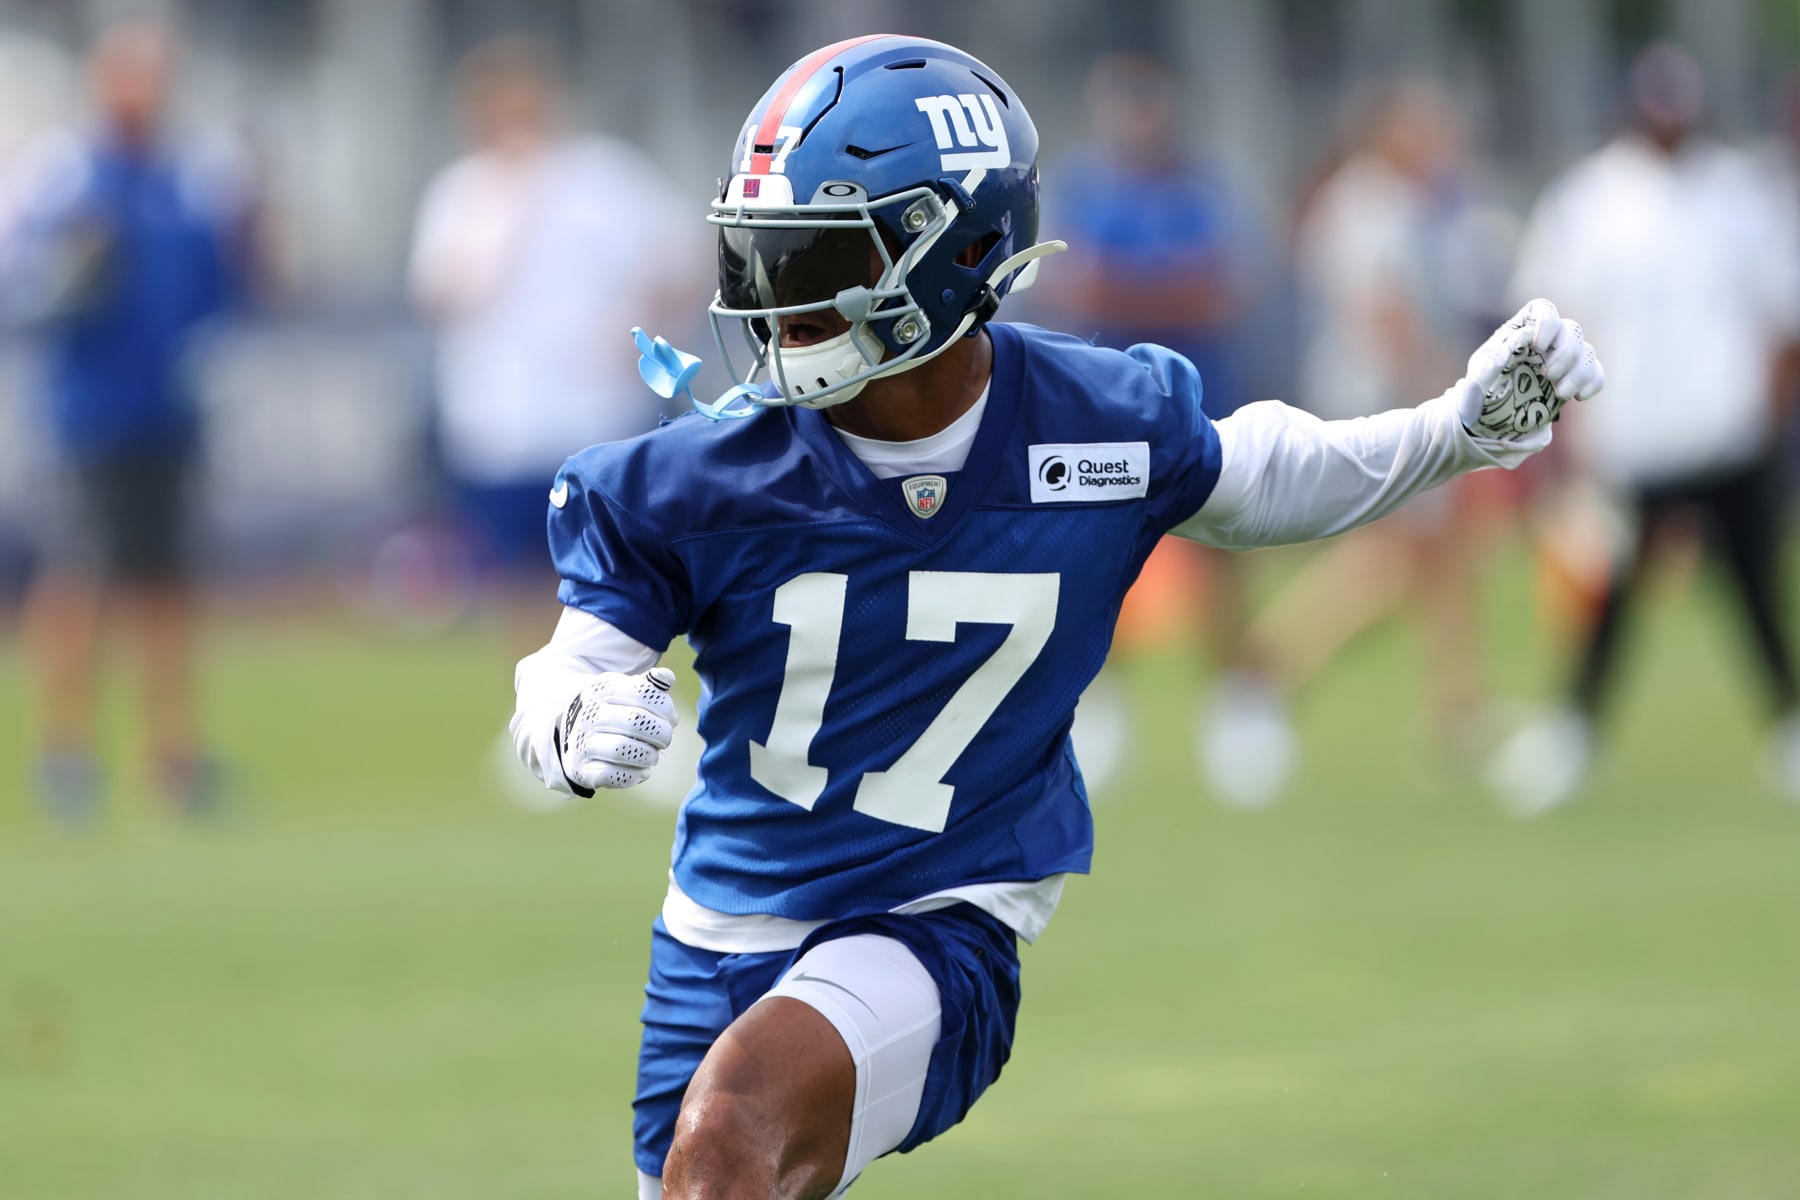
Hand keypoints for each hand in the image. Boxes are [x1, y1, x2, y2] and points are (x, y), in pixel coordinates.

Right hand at [555, 667, 677, 794]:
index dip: (666, 708)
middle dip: (661, 733)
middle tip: (665, 739)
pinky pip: (614, 775)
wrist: (572, 733)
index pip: (644, 693)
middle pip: (637, 721)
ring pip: (624, 749)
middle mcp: (589, 713)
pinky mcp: (581, 769)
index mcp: (602, 688)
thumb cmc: (612, 710)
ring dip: (648, 755)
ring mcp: (582, 742)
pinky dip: (635, 775)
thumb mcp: (627, 690)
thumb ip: (650, 684)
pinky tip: (641, 770)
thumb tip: (666, 677)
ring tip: (652, 755)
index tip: (671, 718)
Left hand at [1458, 299, 1604, 440]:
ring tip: (1560, 394)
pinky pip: (1596, 371)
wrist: (1492, 421)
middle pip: (1572, 329)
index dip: (1547, 322)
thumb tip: (1509, 348)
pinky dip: (1593, 382)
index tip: (1538, 347)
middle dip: (1565, 354)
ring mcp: (1563, 357)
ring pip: (1587, 351)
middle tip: (1547, 376)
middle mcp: (1546, 339)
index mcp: (1521, 330)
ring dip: (1579, 373)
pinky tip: (1579, 397)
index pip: (1543, 308)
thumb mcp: (1477, 381)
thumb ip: (1488, 365)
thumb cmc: (1481, 394)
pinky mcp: (1575, 377)